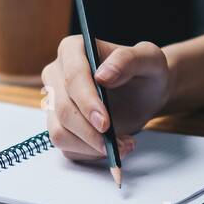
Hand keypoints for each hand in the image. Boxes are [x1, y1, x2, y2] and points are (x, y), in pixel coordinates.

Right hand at [40, 36, 172, 161]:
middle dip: (91, 132)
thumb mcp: (149, 58)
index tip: (105, 123)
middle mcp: (56, 74)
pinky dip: (91, 153)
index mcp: (72, 50)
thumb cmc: (146, 72)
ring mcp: (54, 102)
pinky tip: (114, 147)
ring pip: (59, 132)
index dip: (87, 102)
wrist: (145, 94)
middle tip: (121, 144)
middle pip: (63, 109)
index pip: (72, 77)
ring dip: (91, 146)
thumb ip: (128, 60)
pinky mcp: (60, 125)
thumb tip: (102, 75)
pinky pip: (67, 147)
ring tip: (124, 145)